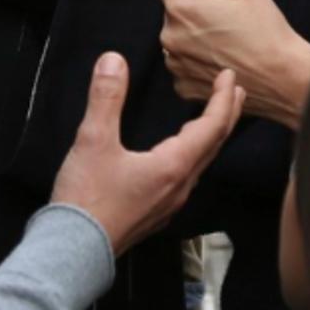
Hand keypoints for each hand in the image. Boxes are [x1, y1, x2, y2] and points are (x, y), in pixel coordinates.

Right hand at [51, 53, 242, 254]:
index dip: (222, 99)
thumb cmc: (87, 197)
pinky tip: (180, 155)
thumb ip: (106, 98)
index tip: (229, 76)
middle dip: (226, 116)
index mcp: (173, 166)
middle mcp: (179, 186)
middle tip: (235, 92)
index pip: (211, 127)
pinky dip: (193, 154)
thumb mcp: (93, 140)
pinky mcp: (155, 212)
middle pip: (213, 146)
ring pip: (201, 163)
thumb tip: (114, 60)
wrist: (74, 250)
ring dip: (210, 136)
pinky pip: (186, 177)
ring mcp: (169, 203)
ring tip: (212, 119)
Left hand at [156, 0, 309, 129]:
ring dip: (193, 30)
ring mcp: (174, 64)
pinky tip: (222, 57)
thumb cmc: (267, 30)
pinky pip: (182, 59)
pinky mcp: (183, 85)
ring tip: (226, 37)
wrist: (285, 79)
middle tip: (227, 15)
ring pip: (176, 32)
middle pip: (171, 5)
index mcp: (181, 7)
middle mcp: (169, 36)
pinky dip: (196, 56)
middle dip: (193, 3)